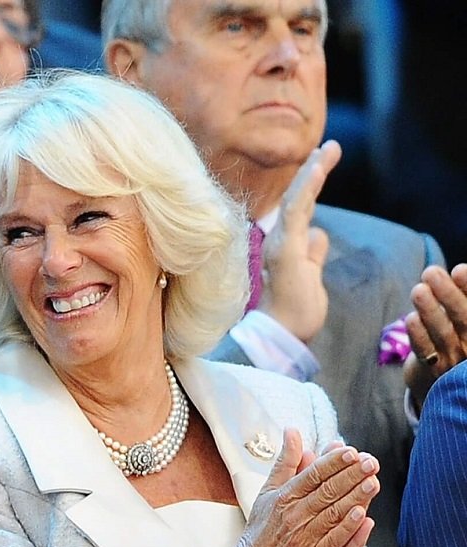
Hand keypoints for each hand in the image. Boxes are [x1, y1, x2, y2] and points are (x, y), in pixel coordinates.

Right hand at [210, 428, 377, 546]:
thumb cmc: (261, 530)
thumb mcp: (267, 492)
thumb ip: (285, 463)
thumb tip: (293, 432)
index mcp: (283, 497)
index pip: (312, 475)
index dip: (333, 462)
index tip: (350, 451)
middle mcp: (293, 514)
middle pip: (326, 491)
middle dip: (351, 475)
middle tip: (371, 462)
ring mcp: (303, 536)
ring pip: (333, 512)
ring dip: (355, 497)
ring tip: (373, 482)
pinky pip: (333, 539)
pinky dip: (347, 527)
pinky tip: (362, 514)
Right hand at [259, 141, 340, 342]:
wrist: (282, 334)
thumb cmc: (294, 312)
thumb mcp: (310, 276)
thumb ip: (313, 253)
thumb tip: (319, 233)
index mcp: (286, 246)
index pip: (300, 209)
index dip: (311, 185)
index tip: (322, 163)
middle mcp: (280, 241)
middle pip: (298, 198)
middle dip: (313, 170)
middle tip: (330, 146)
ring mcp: (281, 244)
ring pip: (297, 198)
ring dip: (313, 172)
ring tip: (328, 150)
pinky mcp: (286, 249)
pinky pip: (296, 211)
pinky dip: (307, 188)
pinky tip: (318, 169)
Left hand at [403, 263, 466, 413]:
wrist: (451, 379)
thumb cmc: (461, 335)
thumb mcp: (463, 317)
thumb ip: (462, 296)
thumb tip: (458, 270)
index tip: (459, 269)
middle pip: (464, 318)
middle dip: (447, 294)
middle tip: (431, 272)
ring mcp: (457, 361)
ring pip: (443, 334)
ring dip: (430, 311)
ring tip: (418, 290)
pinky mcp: (435, 372)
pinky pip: (426, 353)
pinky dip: (418, 335)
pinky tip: (410, 318)